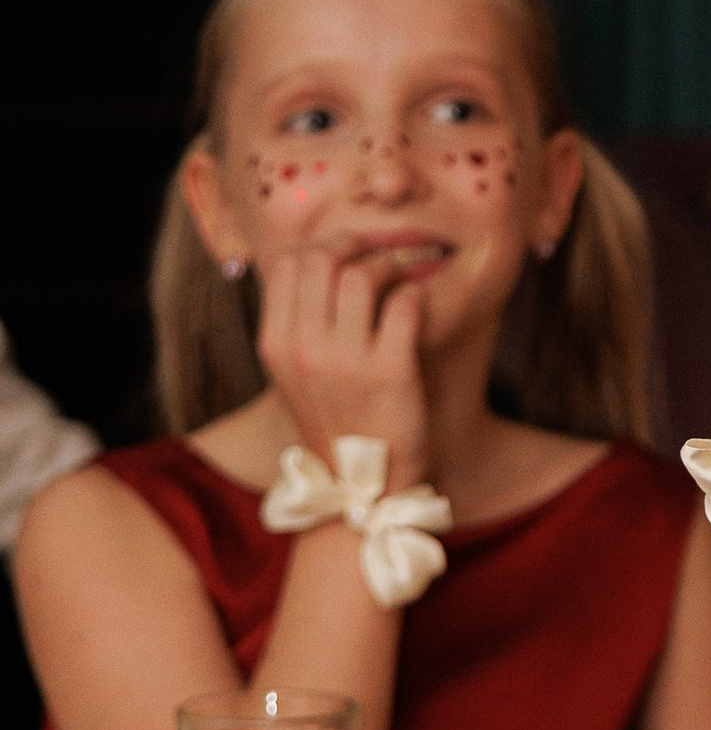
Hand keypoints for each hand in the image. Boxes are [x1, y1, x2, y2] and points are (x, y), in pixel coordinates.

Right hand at [259, 248, 432, 484]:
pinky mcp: (391, 372)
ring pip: (363, 276)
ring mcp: (347, 362)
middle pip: (323, 260)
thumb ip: (296, 320)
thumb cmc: (333, 417)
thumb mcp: (293, 373)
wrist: (361, 484)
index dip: (322, 245)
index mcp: (275, 345)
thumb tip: (315, 260)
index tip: (348, 250)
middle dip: (357, 245)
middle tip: (379, 255)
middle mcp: (304, 350)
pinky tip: (416, 303)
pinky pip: (405, 305)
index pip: (290, 264)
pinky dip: (415, 293)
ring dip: (389, 264)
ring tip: (401, 276)